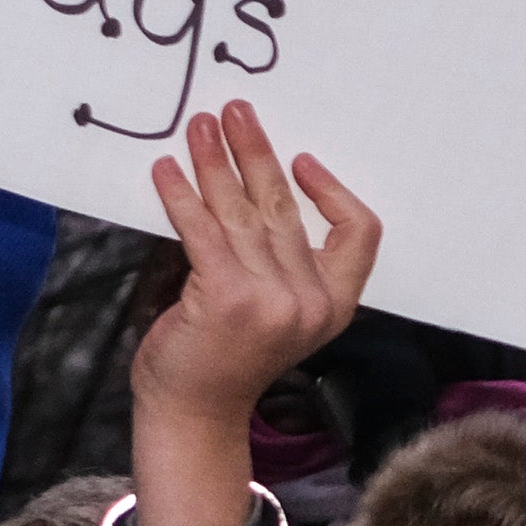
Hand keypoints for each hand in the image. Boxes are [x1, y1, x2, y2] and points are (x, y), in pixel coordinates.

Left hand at [132, 103, 384, 525]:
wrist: (194, 414)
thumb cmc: (227, 359)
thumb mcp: (278, 312)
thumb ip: (280, 262)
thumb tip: (250, 185)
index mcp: (334, 305)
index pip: (360, 234)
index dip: (333, 191)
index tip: (299, 161)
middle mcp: (309, 302)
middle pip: (286, 208)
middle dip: (256, 152)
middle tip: (234, 111)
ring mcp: (270, 300)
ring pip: (242, 213)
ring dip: (215, 162)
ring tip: (197, 127)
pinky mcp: (225, 297)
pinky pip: (202, 231)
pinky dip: (181, 195)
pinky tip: (165, 171)